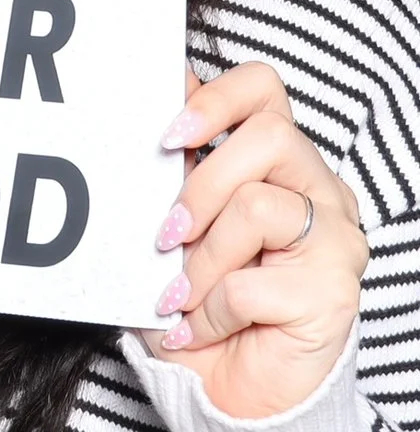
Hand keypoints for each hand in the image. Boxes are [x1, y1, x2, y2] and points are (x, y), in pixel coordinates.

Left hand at [151, 64, 366, 417]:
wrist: (228, 386)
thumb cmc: (197, 297)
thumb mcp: (174, 223)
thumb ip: (171, 168)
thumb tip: (138, 100)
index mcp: (279, 160)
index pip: (263, 88)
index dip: (213, 99)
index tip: (166, 136)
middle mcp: (318, 189)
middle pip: (269, 135)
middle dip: (201, 183)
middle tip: (166, 232)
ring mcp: (335, 238)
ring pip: (257, 204)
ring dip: (203, 256)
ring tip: (180, 291)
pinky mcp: (335, 292)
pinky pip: (252, 283)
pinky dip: (211, 308)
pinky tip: (200, 325)